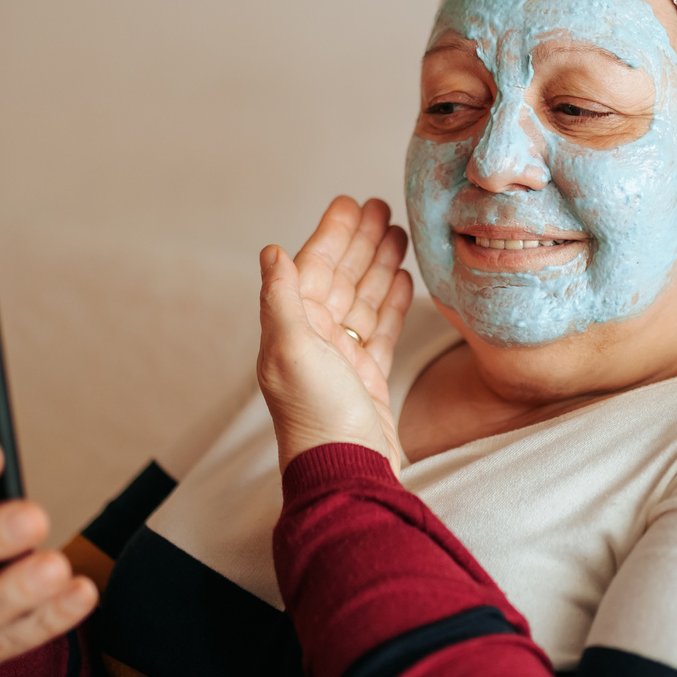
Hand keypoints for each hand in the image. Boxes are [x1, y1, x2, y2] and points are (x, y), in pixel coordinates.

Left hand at [257, 196, 413, 473]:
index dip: (332, 235)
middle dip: (360, 242)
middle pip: (341, 278)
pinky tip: (405, 279)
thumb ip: (282, 299)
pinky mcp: (369, 378)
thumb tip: (271, 251)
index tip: (351, 204)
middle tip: (383, 207)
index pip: (313, 269)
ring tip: (399, 233)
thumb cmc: (318, 416)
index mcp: (292, 330)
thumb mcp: (292, 351)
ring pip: (363, 300)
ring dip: (379, 265)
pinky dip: (393, 303)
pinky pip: (382, 329)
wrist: (347, 472)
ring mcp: (343, 359)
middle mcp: (314, 341)